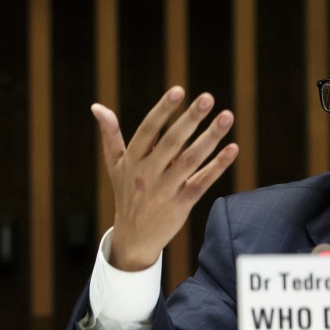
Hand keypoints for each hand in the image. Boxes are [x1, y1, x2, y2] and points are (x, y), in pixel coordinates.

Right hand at [96, 86, 237, 271]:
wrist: (133, 238)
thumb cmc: (126, 193)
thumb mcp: (114, 165)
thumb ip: (109, 134)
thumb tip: (96, 106)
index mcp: (132, 160)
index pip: (148, 130)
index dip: (163, 110)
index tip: (178, 90)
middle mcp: (148, 173)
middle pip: (172, 141)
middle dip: (190, 118)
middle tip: (208, 98)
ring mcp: (166, 189)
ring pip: (190, 159)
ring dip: (210, 137)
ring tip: (227, 116)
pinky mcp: (182, 204)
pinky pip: (202, 181)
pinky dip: (218, 166)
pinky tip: (233, 149)